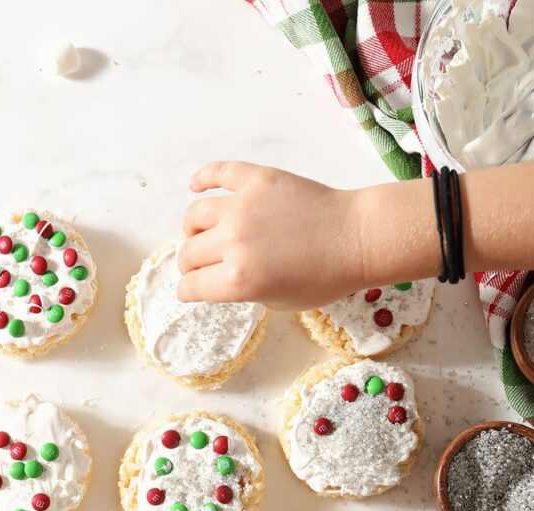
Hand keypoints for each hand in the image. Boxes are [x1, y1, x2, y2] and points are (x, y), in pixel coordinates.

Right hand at [177, 160, 363, 310]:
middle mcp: (233, 243)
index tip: (191, 289)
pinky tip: (195, 185)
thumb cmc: (324, 278)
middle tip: (200, 266)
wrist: (356, 239)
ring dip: (192, 229)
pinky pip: (218, 173)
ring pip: (195, 215)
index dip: (188, 291)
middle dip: (190, 265)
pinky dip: (202, 178)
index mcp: (238, 281)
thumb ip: (244, 290)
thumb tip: (223, 277)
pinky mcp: (256, 180)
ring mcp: (242, 207)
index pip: (191, 286)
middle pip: (189, 253)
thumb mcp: (279, 302)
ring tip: (201, 233)